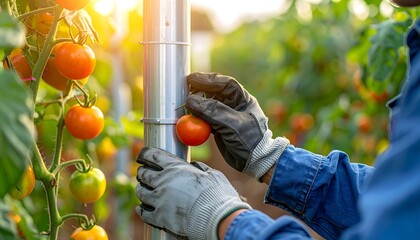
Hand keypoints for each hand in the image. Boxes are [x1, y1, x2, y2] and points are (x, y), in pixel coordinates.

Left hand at [136, 147, 250, 239]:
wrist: (217, 219)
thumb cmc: (218, 195)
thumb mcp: (212, 175)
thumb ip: (200, 168)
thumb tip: (195, 165)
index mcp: (175, 168)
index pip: (153, 156)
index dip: (145, 154)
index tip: (142, 155)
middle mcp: (164, 182)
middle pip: (144, 174)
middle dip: (143, 172)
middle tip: (143, 173)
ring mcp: (160, 200)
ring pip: (141, 192)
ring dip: (141, 190)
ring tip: (143, 190)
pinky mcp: (159, 218)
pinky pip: (143, 213)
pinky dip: (141, 210)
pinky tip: (142, 208)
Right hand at [186, 72, 288, 179]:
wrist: (258, 162)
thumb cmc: (251, 141)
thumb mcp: (234, 125)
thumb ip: (213, 111)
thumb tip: (192, 100)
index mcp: (243, 100)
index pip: (225, 84)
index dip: (208, 80)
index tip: (192, 79)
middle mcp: (234, 105)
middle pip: (215, 93)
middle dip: (200, 90)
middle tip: (185, 88)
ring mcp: (227, 117)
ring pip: (209, 106)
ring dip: (197, 105)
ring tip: (185, 104)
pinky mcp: (220, 128)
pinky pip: (206, 119)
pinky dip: (197, 119)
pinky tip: (190, 119)